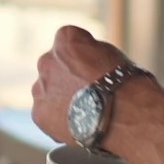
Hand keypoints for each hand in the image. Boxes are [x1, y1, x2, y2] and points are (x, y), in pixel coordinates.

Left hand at [29, 24, 133, 145]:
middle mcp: (47, 60)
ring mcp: (40, 88)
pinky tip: (78, 124)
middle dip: (66, 77)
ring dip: (60, 98)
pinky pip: (46, 114)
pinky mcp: (39, 113)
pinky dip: (58, 119)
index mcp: (66, 39)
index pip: (68, 42)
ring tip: (84, 112)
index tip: (92, 68)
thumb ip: (89, 52)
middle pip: (53, 67)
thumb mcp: (110, 53)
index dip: (82, 57)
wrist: (124, 115)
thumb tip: (85, 62)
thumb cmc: (124, 83)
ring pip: (47, 91)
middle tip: (86, 92)